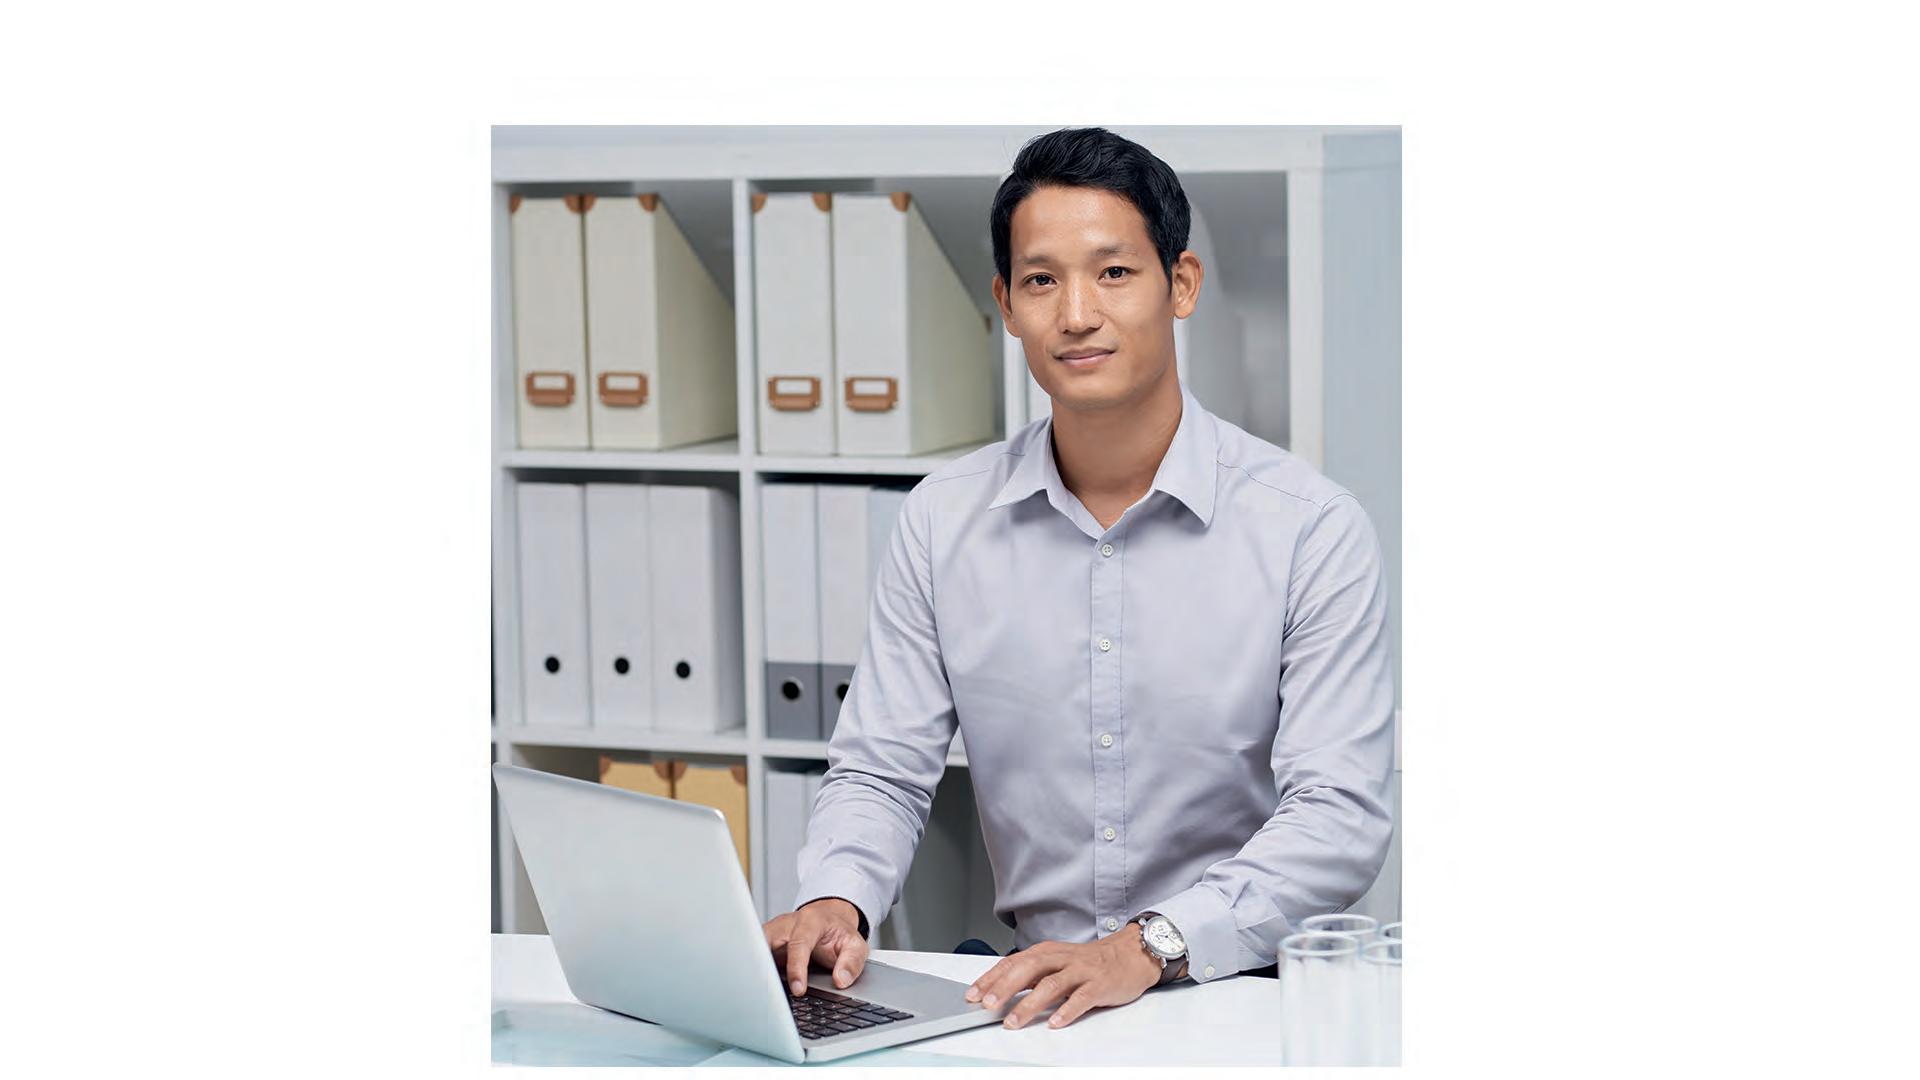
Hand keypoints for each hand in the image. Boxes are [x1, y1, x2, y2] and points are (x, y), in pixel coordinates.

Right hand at [762, 897, 868, 997]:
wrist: (829, 920)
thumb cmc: (839, 933)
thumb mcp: (855, 945)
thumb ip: (851, 962)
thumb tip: (840, 981)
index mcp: (810, 921)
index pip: (799, 944)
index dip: (796, 968)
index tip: (798, 990)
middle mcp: (787, 924)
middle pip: (767, 943)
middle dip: (763, 966)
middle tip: (766, 993)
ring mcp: (773, 932)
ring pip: (755, 949)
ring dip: (755, 969)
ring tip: (757, 994)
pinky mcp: (765, 942)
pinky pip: (755, 956)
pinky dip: (754, 971)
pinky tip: (755, 987)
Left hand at [963, 922, 1162, 1029]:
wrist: (1129, 955)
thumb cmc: (1088, 962)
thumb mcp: (1056, 962)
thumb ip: (1031, 974)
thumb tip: (999, 991)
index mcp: (1046, 952)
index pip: (1012, 962)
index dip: (991, 978)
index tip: (973, 994)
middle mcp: (1060, 958)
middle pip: (1028, 969)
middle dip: (1005, 987)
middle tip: (988, 1005)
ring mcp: (1080, 971)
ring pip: (1051, 985)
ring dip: (1029, 1004)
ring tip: (1014, 1021)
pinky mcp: (1099, 985)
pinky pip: (1081, 998)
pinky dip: (1067, 1010)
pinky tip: (1055, 1022)